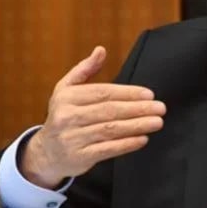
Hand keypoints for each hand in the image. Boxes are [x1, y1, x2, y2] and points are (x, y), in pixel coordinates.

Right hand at [20, 46, 165, 188]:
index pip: (103, 92)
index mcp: (67, 97)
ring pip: (111, 130)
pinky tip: (142, 139)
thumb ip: (85, 69)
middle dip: (138, 109)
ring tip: (156, 122)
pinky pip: (108, 149)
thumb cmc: (63, 116)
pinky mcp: (80, 157)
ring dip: (137, 125)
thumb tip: (101, 50)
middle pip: (110, 110)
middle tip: (159, 108)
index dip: (128, 93)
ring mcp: (73, 138)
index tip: (149, 94)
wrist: (46, 153)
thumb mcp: (66, 89)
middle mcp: (68, 116)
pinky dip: (127, 144)